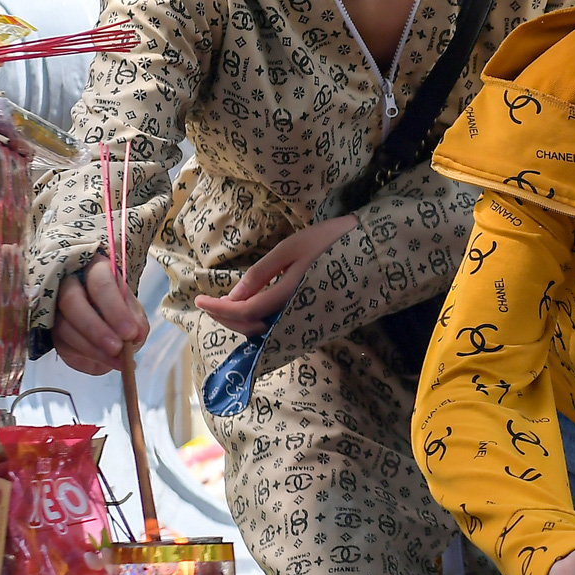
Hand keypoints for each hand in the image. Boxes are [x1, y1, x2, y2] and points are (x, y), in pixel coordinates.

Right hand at [51, 258, 146, 375]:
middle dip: (96, 329)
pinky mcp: (47, 328)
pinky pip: (60, 344)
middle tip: (117, 349)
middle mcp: (66, 281)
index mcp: (93, 268)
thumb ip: (135, 319)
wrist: (94, 309)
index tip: (130, 333)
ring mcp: (51, 304)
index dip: (115, 310)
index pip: (100, 284)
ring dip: (90, 348)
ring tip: (115, 361)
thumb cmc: (115, 304)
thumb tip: (135, 337)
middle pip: (72, 302)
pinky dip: (83, 356)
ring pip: (62, 326)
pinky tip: (102, 364)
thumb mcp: (130, 307)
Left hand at [195, 217, 358, 336]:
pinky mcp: (316, 324)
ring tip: (226, 307)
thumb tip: (233, 296)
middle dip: (226, 318)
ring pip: (265, 333)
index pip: (244, 312)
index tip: (198, 300)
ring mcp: (309, 323)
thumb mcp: (291, 248)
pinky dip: (261, 324)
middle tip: (209, 304)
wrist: (375, 252)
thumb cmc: (331, 242)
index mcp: (289, 295)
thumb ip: (261, 273)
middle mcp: (298, 316)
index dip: (218, 309)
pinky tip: (252, 311)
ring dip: (242, 323)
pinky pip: (281, 330)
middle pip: (251, 328)